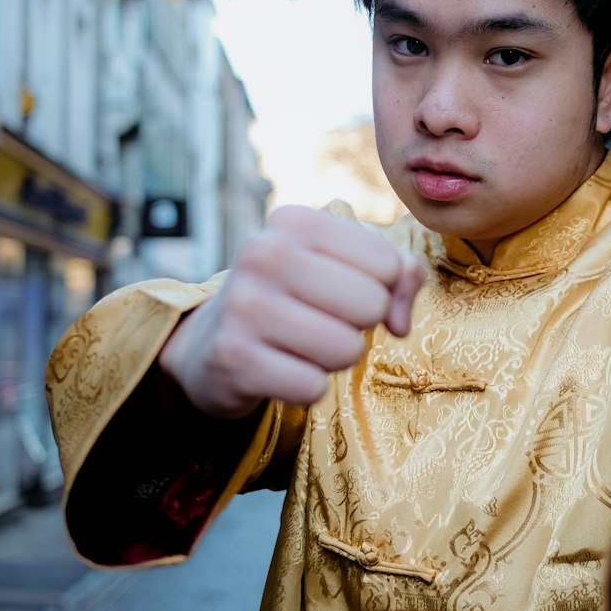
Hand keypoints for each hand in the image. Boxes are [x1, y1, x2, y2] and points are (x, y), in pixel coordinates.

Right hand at [159, 207, 425, 418]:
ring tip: (301, 345)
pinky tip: (280, 370)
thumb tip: (400, 323)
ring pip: (346, 349)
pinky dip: (306, 388)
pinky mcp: (232, 357)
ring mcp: (243, 305)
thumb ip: (399, 274)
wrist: (211, 343)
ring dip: (334, 359)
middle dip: (358, 325)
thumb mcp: (345, 265)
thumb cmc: (296, 297)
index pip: (387, 265)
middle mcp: (263, 253)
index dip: (380, 289)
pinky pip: (312, 387)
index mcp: (295, 221)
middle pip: (370, 306)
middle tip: (321, 321)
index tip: (344, 292)